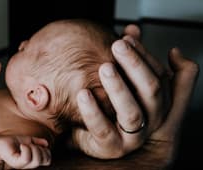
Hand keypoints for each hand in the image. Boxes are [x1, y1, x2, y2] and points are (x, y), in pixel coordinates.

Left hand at [0, 136, 50, 168]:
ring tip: (25, 146)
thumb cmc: (10, 143)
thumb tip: (46, 143)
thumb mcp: (27, 141)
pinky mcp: (16, 163)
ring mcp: (23, 165)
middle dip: (41, 149)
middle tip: (31, 145)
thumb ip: (37, 142)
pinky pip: (27, 158)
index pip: (47, 159)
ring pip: (37, 160)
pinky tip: (21, 146)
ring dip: (34, 149)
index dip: (46, 151)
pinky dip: (26, 149)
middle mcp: (29, 164)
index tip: (37, 145)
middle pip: (46, 160)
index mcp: (33, 159)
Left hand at [72, 25, 198, 159]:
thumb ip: (131, 58)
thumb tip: (131, 29)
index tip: (126, 37)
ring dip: (118, 88)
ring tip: (104, 67)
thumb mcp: (126, 82)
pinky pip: (102, 129)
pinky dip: (92, 111)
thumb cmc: (112, 106)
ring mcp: (133, 136)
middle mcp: (152, 119)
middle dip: (135, 65)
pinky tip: (83, 93)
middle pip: (151, 90)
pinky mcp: (112, 147)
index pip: (160, 74)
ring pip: (131, 112)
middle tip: (117, 45)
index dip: (144, 54)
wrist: (95, 139)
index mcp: (159, 102)